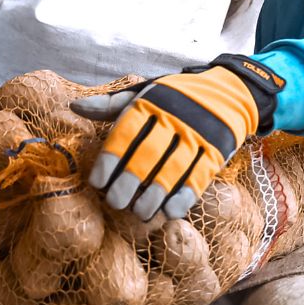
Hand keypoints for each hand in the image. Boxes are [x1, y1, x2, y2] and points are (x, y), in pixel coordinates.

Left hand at [72, 56, 283, 219]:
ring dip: (154, 196)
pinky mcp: (218, 151)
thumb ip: (112, 104)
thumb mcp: (146, 93)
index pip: (126, 132)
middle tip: (114, 202)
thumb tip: (74, 107)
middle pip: (148, 154)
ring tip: (138, 213)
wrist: (230, 92)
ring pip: (173, 169)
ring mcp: (199, 134)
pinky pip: (199, 177)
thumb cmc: (177, 98)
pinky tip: (169, 212)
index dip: (109, 159)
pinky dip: (184, 197)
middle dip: (128, 182)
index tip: (97, 182)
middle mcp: (176, 117)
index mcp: (153, 102)